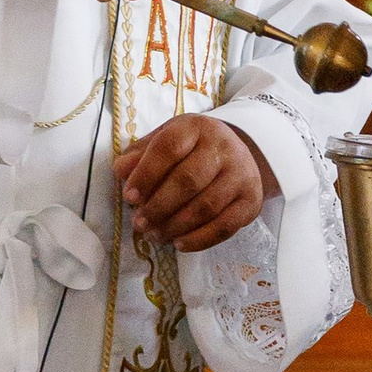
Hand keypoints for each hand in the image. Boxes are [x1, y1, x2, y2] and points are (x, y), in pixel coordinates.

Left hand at [114, 114, 276, 251]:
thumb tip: (121, 171)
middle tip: (139, 223)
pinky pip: (224, 226)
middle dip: (159, 206)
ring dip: (175, 226)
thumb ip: (140, 155)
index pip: (169, 148)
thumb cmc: (192, 150)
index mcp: (197, 128)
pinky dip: (199, 239)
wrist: (240, 154)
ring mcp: (241, 175)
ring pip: (206, 207)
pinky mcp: (251, 201)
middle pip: (188, 181)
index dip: (146, 174)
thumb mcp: (165, 142)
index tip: (129, 196)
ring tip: (155, 235)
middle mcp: (224, 148)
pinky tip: (179, 244)